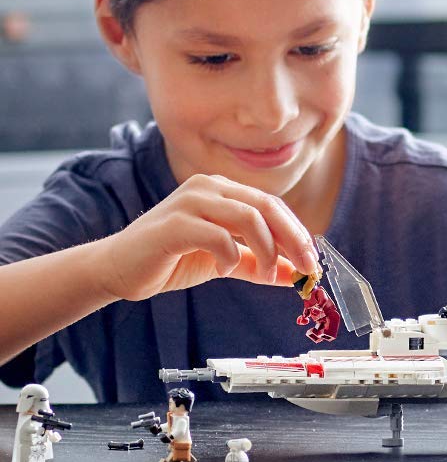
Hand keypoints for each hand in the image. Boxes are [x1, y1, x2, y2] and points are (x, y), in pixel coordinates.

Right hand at [96, 174, 319, 301]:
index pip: (272, 205)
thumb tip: (295, 275)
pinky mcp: (173, 224)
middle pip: (266, 206)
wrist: (117, 269)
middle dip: (292, 238)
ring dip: (266, 249)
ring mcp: (190, 201)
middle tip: (306, 267)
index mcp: (222, 189)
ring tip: (267, 273)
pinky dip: (230, 256)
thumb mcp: (225, 261)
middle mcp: (208, 187)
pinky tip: (225, 270)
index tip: (313, 260)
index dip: (296, 232)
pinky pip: (217, 235)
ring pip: (247, 217)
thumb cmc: (172, 259)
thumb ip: (258, 264)